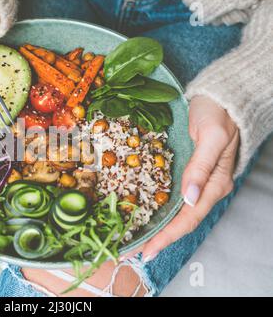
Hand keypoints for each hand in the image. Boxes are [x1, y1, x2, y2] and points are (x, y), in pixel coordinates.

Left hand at [120, 96, 238, 262]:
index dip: (166, 236)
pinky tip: (140, 215)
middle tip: (129, 252)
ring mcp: (194, 182)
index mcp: (214, 184)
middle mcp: (204, 189)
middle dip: (155, 238)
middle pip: (178, 222)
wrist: (219, 97)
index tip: (146, 250)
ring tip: (131, 240)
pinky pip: (169, 198)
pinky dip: (155, 210)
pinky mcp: (185, 173)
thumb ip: (201, 166)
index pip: (188, 218)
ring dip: (153, 228)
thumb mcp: (212, 136)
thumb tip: (190, 197)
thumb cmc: (218, 114)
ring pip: (173, 213)